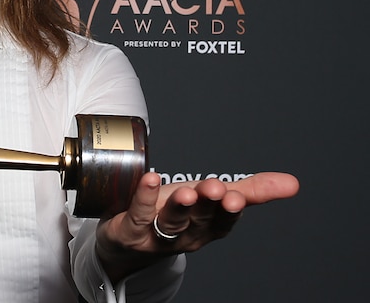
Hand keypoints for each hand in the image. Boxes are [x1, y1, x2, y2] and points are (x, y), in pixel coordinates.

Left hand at [95, 171, 298, 280]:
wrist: (127, 239)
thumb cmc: (174, 212)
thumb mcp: (213, 201)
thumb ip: (251, 191)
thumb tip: (293, 183)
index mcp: (208, 226)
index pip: (224, 220)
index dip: (231, 210)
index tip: (236, 197)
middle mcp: (186, 233)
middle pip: (199, 218)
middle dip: (209, 204)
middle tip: (215, 190)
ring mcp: (157, 234)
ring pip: (172, 221)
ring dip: (180, 206)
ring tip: (185, 192)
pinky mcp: (131, 230)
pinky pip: (138, 215)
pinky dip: (144, 198)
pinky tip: (150, 180)